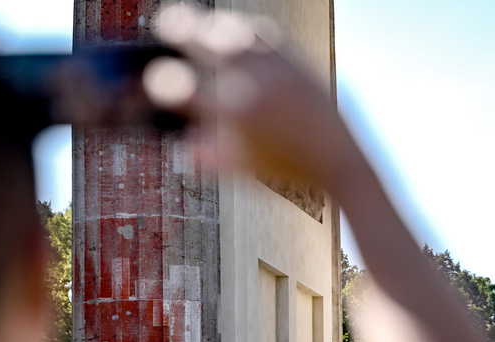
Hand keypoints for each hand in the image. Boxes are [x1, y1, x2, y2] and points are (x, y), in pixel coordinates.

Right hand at [151, 6, 362, 192]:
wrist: (339, 160)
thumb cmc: (288, 169)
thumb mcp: (243, 169)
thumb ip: (209, 157)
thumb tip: (184, 147)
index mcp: (239, 116)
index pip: (191, 92)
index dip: (167, 84)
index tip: (155, 80)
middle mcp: (258, 86)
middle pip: (214, 47)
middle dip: (185, 29)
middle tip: (164, 18)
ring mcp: (280, 70)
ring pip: (241, 34)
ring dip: (216, 25)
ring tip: (200, 22)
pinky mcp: (297, 63)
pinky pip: (266, 36)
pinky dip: (245, 30)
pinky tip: (235, 31)